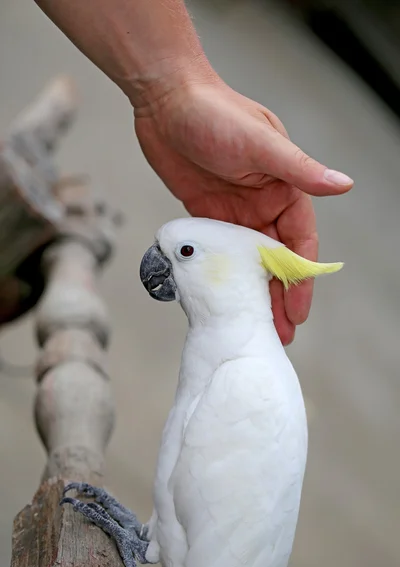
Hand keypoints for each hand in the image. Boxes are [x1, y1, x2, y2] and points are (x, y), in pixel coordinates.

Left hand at [134, 80, 352, 344]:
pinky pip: (219, 252)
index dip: (301, 278)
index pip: (299, 242)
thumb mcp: (261, 142)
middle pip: (275, 259)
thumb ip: (299, 170)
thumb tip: (343, 185)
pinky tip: (223, 296)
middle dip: (278, 295)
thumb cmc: (215, 111)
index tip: (299, 310)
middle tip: (278, 332)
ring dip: (251, 291)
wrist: (165, 99)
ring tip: (253, 324)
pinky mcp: (206, 214)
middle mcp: (263, 202)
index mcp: (284, 187)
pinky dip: (223, 274)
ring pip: (248, 261)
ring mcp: (234, 211)